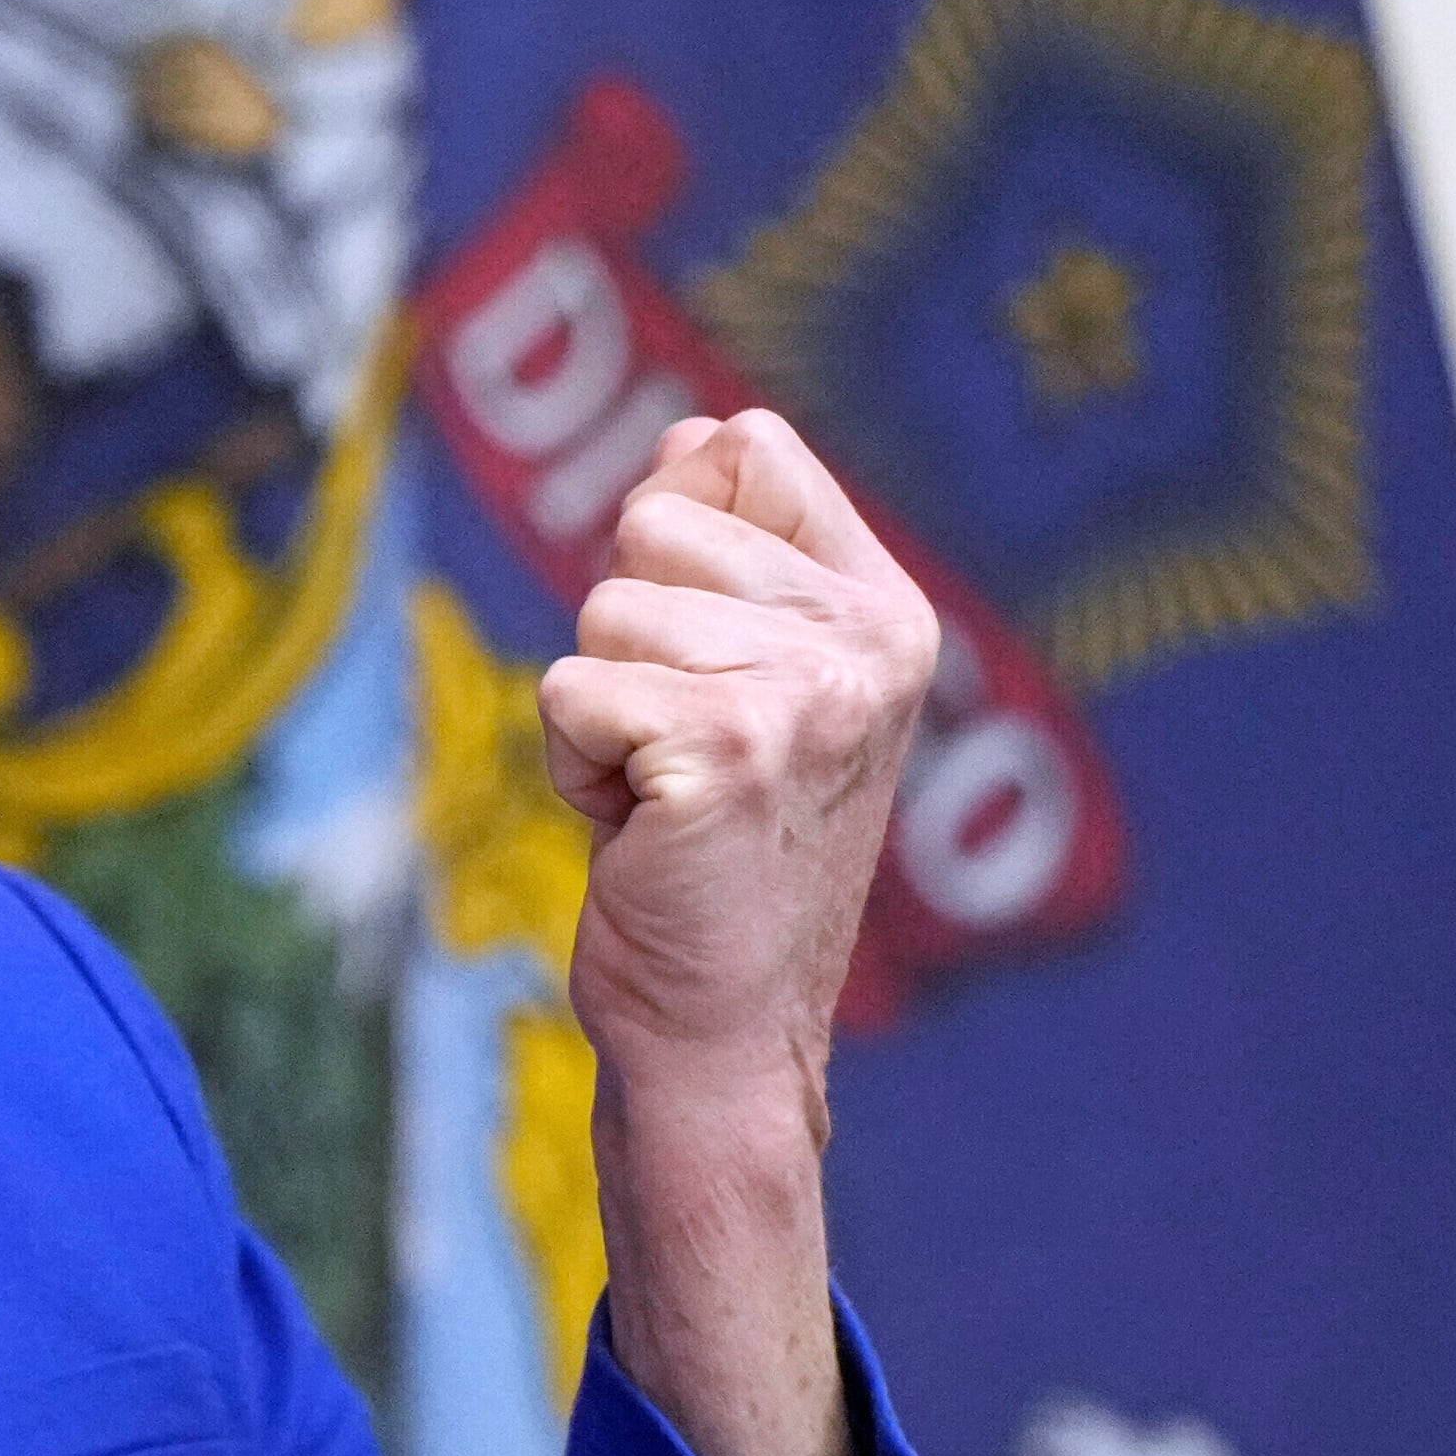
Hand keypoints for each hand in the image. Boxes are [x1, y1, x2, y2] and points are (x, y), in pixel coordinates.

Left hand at [540, 410, 937, 1455]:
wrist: (725, 1024)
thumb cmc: (717, 846)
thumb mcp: (749, 677)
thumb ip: (730, 553)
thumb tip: (689, 430)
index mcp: (887, 610)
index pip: (745, 441)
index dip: (678, 527)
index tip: (707, 648)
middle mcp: (867, 643)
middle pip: (648, 520)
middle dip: (625, 634)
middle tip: (679, 741)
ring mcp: (805, 696)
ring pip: (600, 613)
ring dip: (600, 707)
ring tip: (664, 789)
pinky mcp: (725, 752)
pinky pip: (568, 693)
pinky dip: (574, 764)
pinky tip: (638, 827)